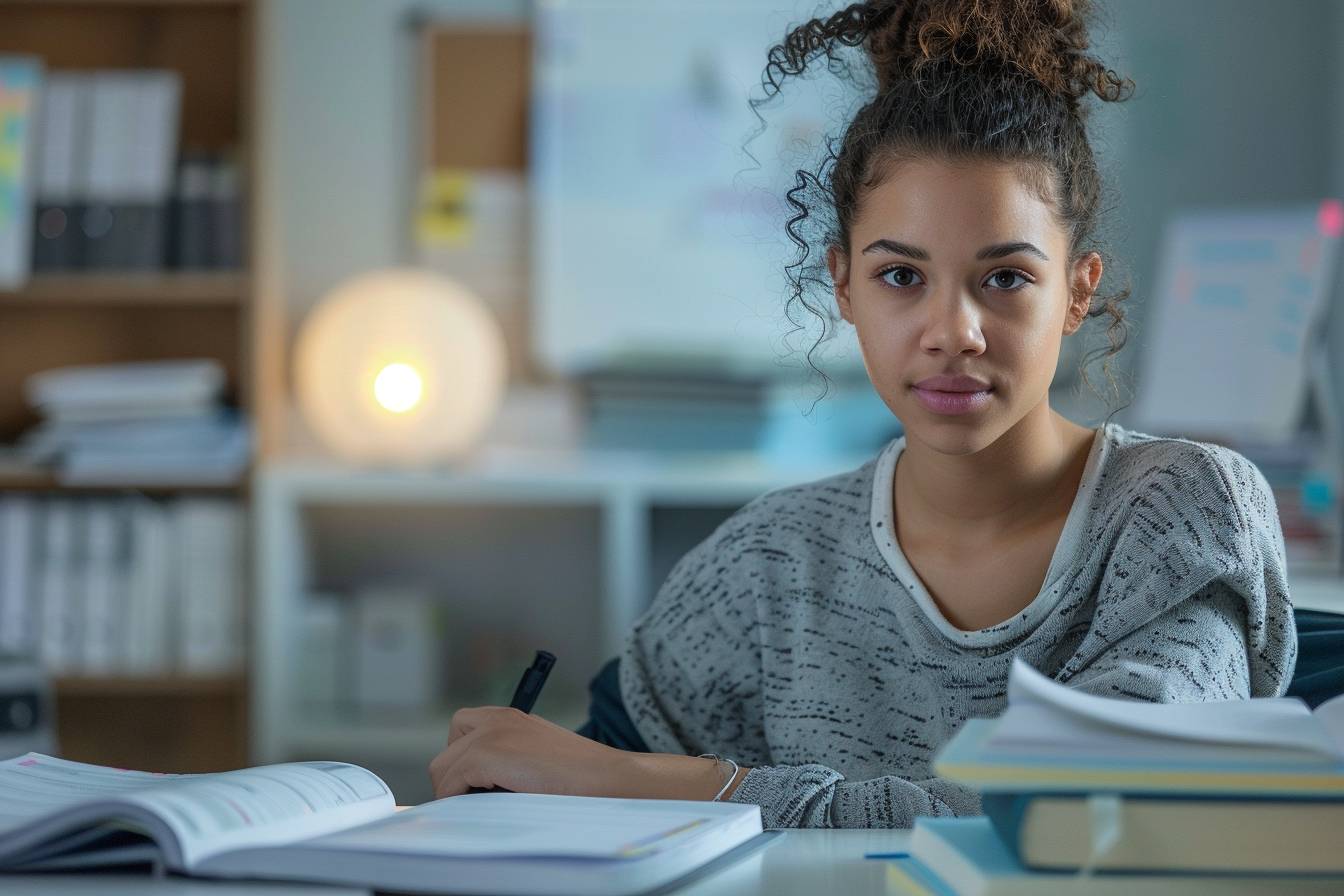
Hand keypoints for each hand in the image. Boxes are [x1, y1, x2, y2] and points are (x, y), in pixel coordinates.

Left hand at [428, 706, 635, 798]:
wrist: (607, 777)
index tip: (477, 785)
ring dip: (455, 791)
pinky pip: (451, 781)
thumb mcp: (538, 755)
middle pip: (446, 750)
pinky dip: (460, 799)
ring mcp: (491, 734)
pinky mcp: (488, 753)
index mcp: (510, 717)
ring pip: (443, 767)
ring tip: (483, 806)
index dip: (464, 761)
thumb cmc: (581, 775)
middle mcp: (497, 719)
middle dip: (455, 778)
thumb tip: (477, 787)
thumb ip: (509, 758)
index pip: (461, 731)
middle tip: (477, 800)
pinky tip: (487, 807)